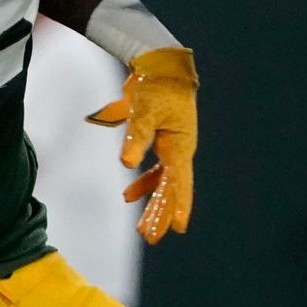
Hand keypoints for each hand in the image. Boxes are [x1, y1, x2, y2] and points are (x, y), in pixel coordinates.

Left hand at [86, 47, 197, 243]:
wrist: (160, 68)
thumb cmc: (156, 88)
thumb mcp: (143, 112)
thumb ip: (135, 138)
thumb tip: (127, 164)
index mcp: (180, 146)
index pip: (179, 182)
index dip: (178, 205)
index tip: (178, 227)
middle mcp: (179, 151)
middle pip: (171, 189)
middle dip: (161, 213)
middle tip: (152, 237)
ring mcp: (170, 148)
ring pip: (162, 184)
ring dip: (152, 204)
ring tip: (143, 228)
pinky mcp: (160, 143)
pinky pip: (154, 170)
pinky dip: (142, 184)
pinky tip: (129, 196)